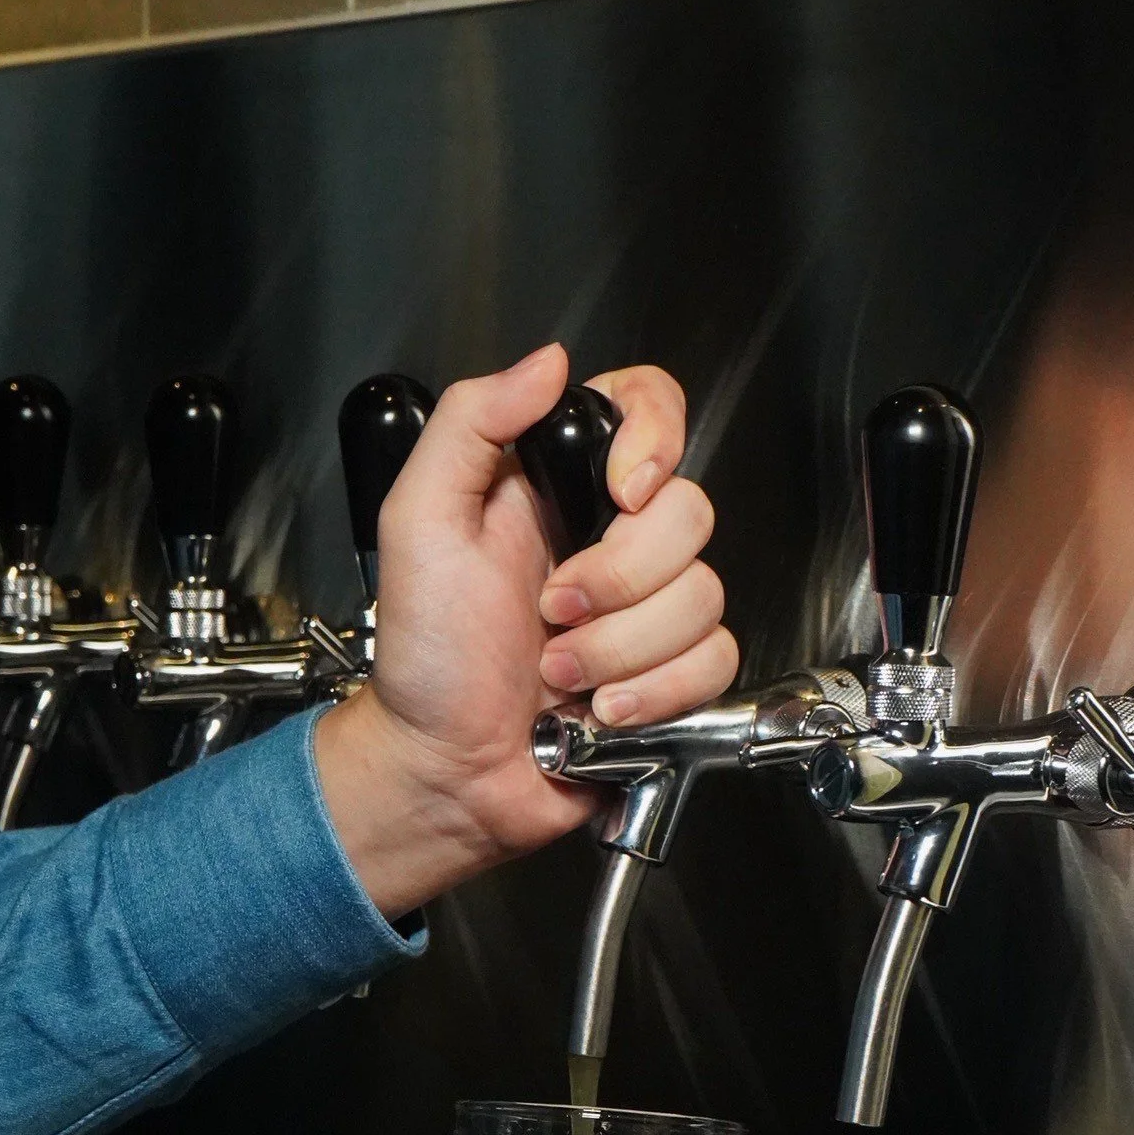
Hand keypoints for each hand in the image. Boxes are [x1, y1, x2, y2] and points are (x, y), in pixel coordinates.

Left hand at [313, 343, 738, 919]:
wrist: (445, 771)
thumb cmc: (424, 658)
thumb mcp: (419, 520)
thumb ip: (473, 423)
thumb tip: (549, 363)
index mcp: (558, 487)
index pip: (648, 408)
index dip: (654, 440)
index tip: (620, 492)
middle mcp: (612, 539)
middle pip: (690, 511)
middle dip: (618, 578)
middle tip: (549, 611)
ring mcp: (647, 609)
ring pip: (704, 595)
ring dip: (621, 648)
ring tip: (558, 673)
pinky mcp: (672, 675)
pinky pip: (714, 661)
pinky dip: (655, 692)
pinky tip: (600, 710)